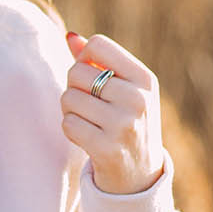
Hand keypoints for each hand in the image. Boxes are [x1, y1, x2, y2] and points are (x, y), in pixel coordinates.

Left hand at [61, 31, 165, 194]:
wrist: (139, 175)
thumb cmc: (126, 122)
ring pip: (68, 98)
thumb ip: (98, 61)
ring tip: (89, 121)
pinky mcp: (107, 148)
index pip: (97, 44)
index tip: (91, 76)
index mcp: (144, 78)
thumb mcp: (123, 89)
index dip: (83, 58)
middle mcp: (138, 99)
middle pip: (77, 71)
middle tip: (89, 105)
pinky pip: (68, 124)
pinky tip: (87, 138)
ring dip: (70, 110)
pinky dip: (70, 129)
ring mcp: (124, 125)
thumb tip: (70, 36)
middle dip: (74, 87)